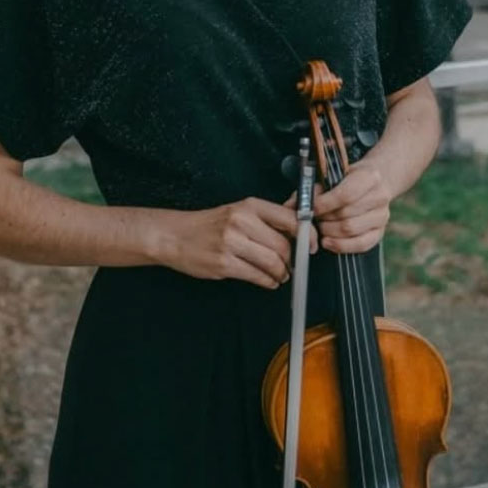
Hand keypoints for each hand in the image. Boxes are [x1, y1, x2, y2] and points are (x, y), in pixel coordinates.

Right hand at [165, 198, 309, 289]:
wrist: (175, 235)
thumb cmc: (210, 224)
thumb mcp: (239, 211)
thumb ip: (268, 217)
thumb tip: (300, 223)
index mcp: (249, 206)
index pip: (290, 218)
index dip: (307, 235)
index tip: (312, 245)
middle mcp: (241, 221)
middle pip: (283, 245)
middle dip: (293, 260)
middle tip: (293, 266)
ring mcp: (232, 243)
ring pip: (273, 263)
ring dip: (282, 274)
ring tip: (281, 275)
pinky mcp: (224, 264)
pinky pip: (258, 276)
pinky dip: (269, 282)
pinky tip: (268, 280)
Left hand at [310, 162, 390, 253]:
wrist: (376, 182)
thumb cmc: (349, 178)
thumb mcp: (335, 174)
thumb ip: (317, 187)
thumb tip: (299, 204)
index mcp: (370, 177)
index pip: (346, 195)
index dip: (325, 204)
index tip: (311, 208)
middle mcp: (380, 197)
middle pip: (346, 214)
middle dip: (325, 218)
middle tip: (313, 218)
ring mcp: (382, 216)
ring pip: (351, 230)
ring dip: (329, 231)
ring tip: (320, 227)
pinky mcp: (380, 232)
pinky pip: (361, 244)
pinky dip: (341, 245)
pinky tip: (327, 242)